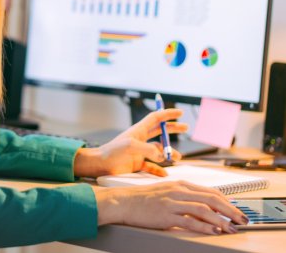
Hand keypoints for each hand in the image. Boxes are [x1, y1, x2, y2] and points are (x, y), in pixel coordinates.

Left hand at [73, 108, 187, 177]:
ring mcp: (139, 152)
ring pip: (159, 150)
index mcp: (138, 131)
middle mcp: (140, 140)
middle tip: (186, 128)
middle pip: (160, 131)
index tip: (180, 112)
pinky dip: (159, 169)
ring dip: (169, 152)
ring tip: (177, 158)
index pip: (156, 118)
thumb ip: (148, 149)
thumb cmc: (112, 153)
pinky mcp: (137, 164)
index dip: (167, 114)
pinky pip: (152, 166)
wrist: (100, 166)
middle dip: (173, 129)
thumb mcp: (131, 147)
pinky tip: (164, 173)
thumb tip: (163, 155)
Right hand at [94, 182, 248, 234]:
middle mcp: (179, 191)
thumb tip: (202, 208)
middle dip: (231, 210)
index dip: (227, 201)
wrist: (123, 202)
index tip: (237, 210)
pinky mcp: (166, 214)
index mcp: (181, 184)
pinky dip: (205, 226)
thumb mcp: (166, 193)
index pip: (210, 191)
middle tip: (243, 219)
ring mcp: (172, 202)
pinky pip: (190, 220)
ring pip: (204, 209)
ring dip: (222, 219)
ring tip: (232, 228)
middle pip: (212, 199)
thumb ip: (184, 197)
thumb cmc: (143, 199)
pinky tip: (214, 230)